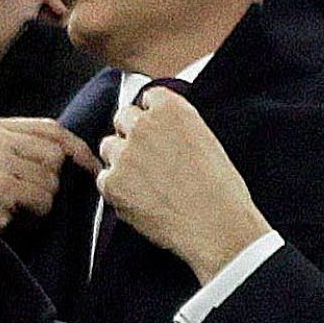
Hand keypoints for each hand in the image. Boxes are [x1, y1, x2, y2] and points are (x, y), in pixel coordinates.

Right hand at [0, 117, 100, 232]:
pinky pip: (41, 197)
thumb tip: (78, 153)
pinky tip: (12, 216)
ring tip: (16, 208)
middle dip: (50, 181)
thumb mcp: (3, 167)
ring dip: (42, 199)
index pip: (48, 127)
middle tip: (26, 199)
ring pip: (50, 176)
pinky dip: (35, 213)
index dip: (75, 147)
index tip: (91, 166)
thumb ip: (29, 150)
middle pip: (53, 152)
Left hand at [97, 88, 270, 283]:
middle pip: (122, 118)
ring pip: (108, 147)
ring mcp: (124, 153)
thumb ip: (176, 125)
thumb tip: (158, 126)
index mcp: (172, 109)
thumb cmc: (220, 188)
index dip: (151, 115)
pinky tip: (140, 199)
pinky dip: (115, 188)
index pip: (148, 98)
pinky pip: (103, 178)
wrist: (215, 224)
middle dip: (130, 134)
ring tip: (146, 181)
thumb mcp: (205, 139)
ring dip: (119, 160)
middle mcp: (143, 125)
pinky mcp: (111, 182)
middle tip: (148, 158)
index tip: (157, 130)